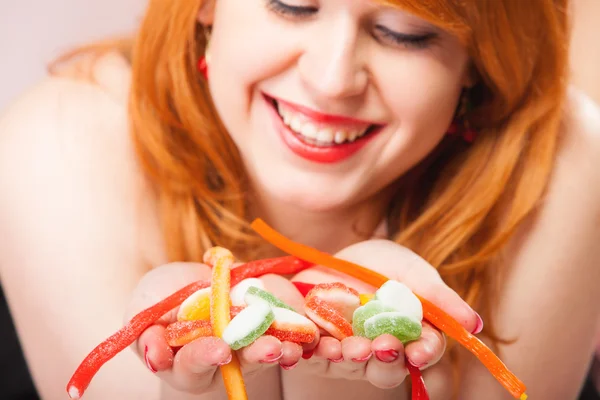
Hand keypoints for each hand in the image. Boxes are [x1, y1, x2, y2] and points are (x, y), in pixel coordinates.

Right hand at [124, 262, 306, 393]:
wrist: (196, 274)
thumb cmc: (163, 295)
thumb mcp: (144, 309)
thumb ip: (146, 333)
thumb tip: (156, 356)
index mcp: (187, 362)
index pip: (193, 365)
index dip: (204, 357)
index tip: (219, 349)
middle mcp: (222, 360)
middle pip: (238, 365)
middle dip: (253, 355)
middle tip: (270, 348)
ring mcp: (249, 343)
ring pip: (267, 350)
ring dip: (281, 347)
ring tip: (290, 344)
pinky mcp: (272, 326)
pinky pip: (288, 331)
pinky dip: (299, 331)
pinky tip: (309, 331)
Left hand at [291, 239, 478, 387]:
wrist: (329, 255)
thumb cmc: (375, 263)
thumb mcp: (407, 269)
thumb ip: (437, 295)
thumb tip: (474, 324)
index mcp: (411, 331)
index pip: (425, 349)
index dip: (425, 352)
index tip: (419, 352)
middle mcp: (383, 347)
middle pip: (392, 366)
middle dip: (389, 358)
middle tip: (384, 346)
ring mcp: (352, 350)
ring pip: (357, 366)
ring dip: (356, 358)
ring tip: (352, 346)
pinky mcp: (321, 347)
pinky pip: (320, 358)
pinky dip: (322, 353)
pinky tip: (323, 344)